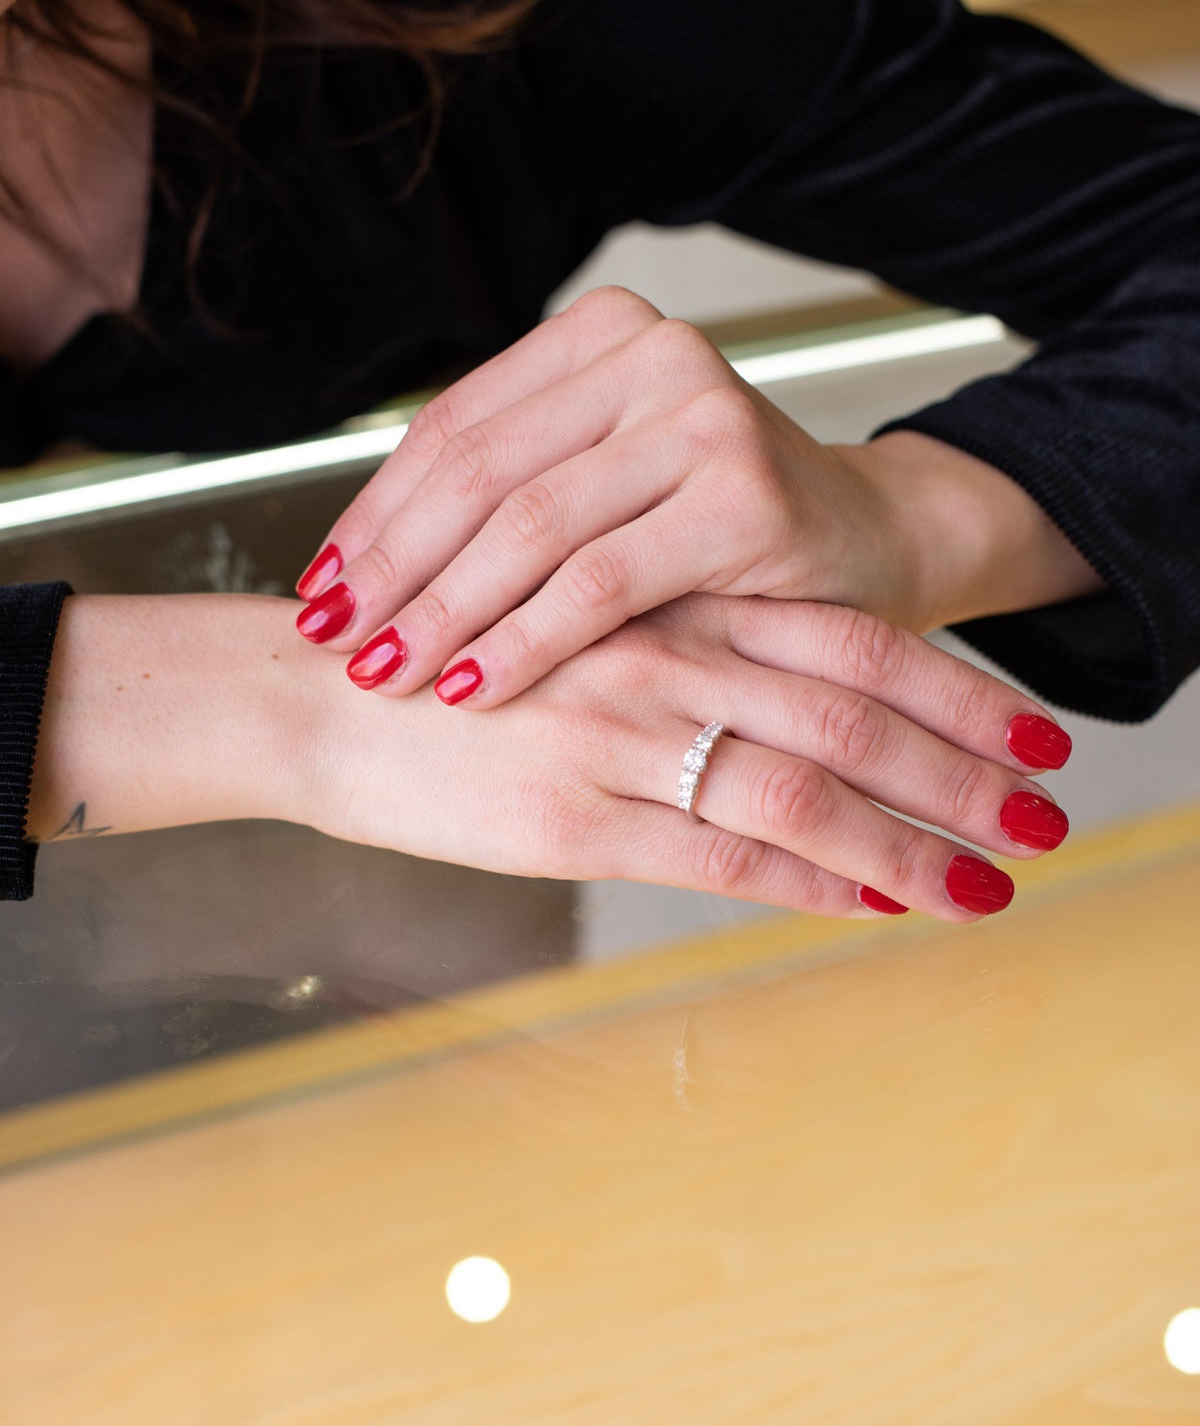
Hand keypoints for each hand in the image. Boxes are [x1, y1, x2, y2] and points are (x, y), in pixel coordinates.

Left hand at [293, 286, 1102, 708]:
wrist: (874, 547)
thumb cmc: (724, 531)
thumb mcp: (610, 485)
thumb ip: (514, 491)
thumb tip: (359, 564)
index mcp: (603, 334)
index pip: (455, 427)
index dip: (374, 513)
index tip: (321, 585)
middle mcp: (652, 352)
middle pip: (479, 472)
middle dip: (393, 567)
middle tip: (335, 638)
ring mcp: (703, 415)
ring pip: (529, 526)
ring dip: (442, 610)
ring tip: (385, 673)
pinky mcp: (742, 496)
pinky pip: (598, 581)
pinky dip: (523, 640)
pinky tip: (470, 686)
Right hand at [302, 595, 1071, 922]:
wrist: (316, 694)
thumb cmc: (445, 653)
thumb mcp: (572, 621)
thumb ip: (670, 646)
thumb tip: (768, 697)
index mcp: (670, 602)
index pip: (847, 643)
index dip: (953, 687)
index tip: (1027, 727)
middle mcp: (666, 658)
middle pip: (856, 714)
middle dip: (964, 768)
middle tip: (1048, 809)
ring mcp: (626, 739)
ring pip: (808, 789)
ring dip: (913, 841)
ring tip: (995, 880)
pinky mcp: (579, 818)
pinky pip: (721, 855)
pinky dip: (810, 883)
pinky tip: (871, 907)